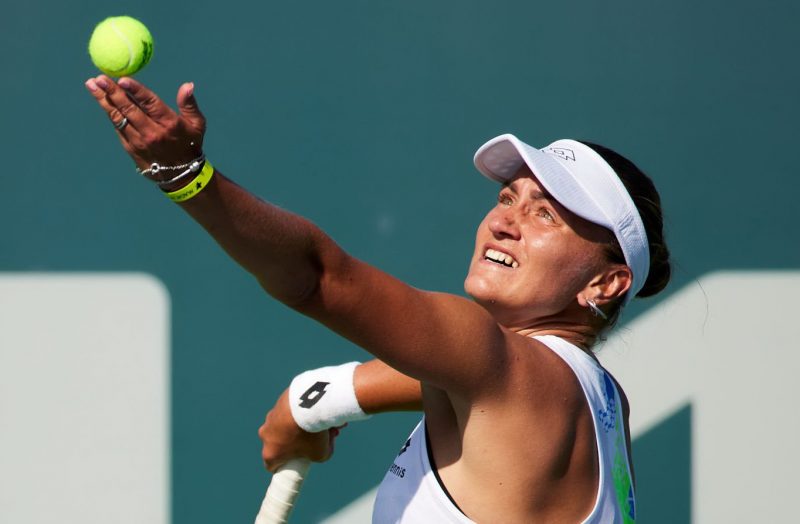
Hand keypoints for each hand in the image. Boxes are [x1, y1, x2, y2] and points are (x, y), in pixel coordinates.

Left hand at [84, 75, 205, 184]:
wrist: (181, 175)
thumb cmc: (190, 144)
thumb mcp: (197, 124)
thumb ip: (189, 104)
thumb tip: (187, 85)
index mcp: (169, 124)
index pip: (150, 103)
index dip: (136, 90)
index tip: (123, 79)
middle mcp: (152, 133)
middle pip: (129, 109)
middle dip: (112, 92)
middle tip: (99, 77)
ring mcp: (139, 141)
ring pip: (118, 118)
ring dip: (104, 100)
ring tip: (91, 85)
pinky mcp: (130, 148)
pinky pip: (118, 127)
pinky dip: (110, 113)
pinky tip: (102, 101)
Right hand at [258, 390, 344, 472]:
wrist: (307, 403)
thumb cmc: (311, 434)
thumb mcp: (321, 454)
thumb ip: (320, 456)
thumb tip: (323, 448)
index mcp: (270, 452)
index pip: (272, 466)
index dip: (285, 466)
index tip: (297, 463)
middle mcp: (265, 435)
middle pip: (281, 443)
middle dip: (298, 442)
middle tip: (316, 439)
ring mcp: (270, 417)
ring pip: (286, 425)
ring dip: (301, 426)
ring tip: (323, 424)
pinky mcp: (278, 403)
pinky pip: (291, 411)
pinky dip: (302, 412)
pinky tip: (318, 411)